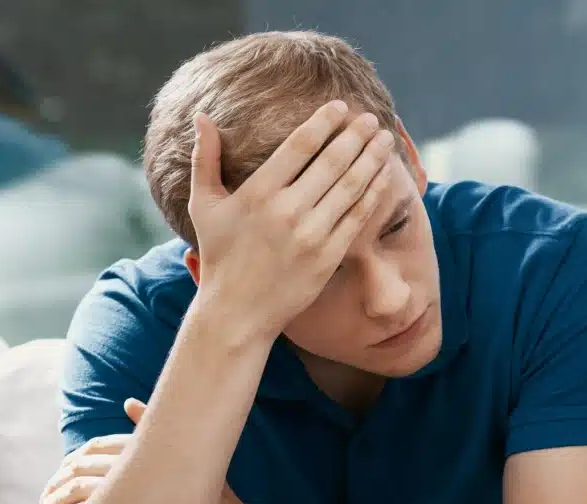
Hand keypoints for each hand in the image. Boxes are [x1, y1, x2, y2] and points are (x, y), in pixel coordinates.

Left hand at [35, 400, 260, 503]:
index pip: (99, 448)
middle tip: (44, 498)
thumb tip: (129, 401)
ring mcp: (141, 497)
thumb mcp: (197, 464)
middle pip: (84, 467)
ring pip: (82, 491)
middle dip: (58, 482)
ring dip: (56, 502)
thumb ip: (158, 435)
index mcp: (155, 453)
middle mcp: (145, 469)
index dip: (74, 461)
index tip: (62, 476)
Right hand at [188, 101, 398, 340]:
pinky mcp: (329, 256)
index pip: (299, 146)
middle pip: (332, 161)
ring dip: (371, 159)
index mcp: (258, 192)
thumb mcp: (204, 206)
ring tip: (384, 139)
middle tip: (371, 119)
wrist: (238, 312)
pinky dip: (374, 193)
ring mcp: (311, 234)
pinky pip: (358, 217)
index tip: (341, 107)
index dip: (324, 122)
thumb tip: (202, 117)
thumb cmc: (220, 255)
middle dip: (356, 136)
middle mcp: (287, 210)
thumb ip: (204, 159)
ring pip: (350, 186)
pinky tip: (384, 176)